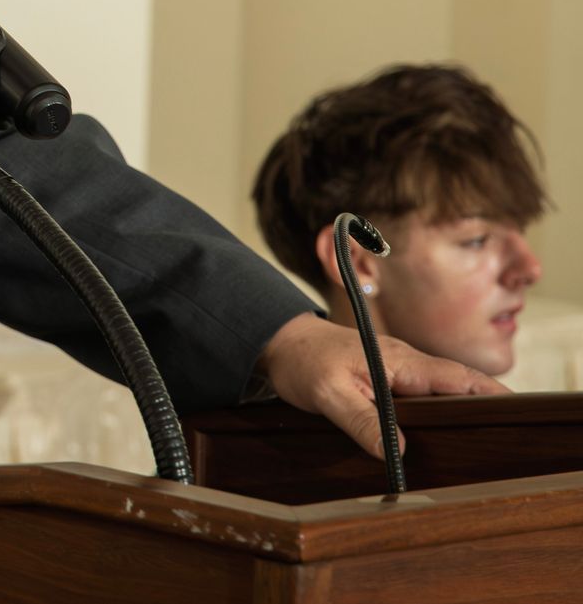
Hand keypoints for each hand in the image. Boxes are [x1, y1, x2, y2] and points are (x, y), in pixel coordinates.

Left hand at [257, 312, 508, 457]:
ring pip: (442, 390)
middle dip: (484, 405)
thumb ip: (360, 420)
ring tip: (483, 440)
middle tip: (504, 437)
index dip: (488, 394)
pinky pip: (423, 395)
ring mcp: (398, 372)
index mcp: (400, 363)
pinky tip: (442, 431)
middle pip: (458, 385)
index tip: (514, 411)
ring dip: (463, 408)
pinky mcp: (387, 380)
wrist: (281, 344)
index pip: (457, 378)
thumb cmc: (304, 362)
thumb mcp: (328, 393)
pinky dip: (439, 408)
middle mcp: (406, 364)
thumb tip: (396, 450)